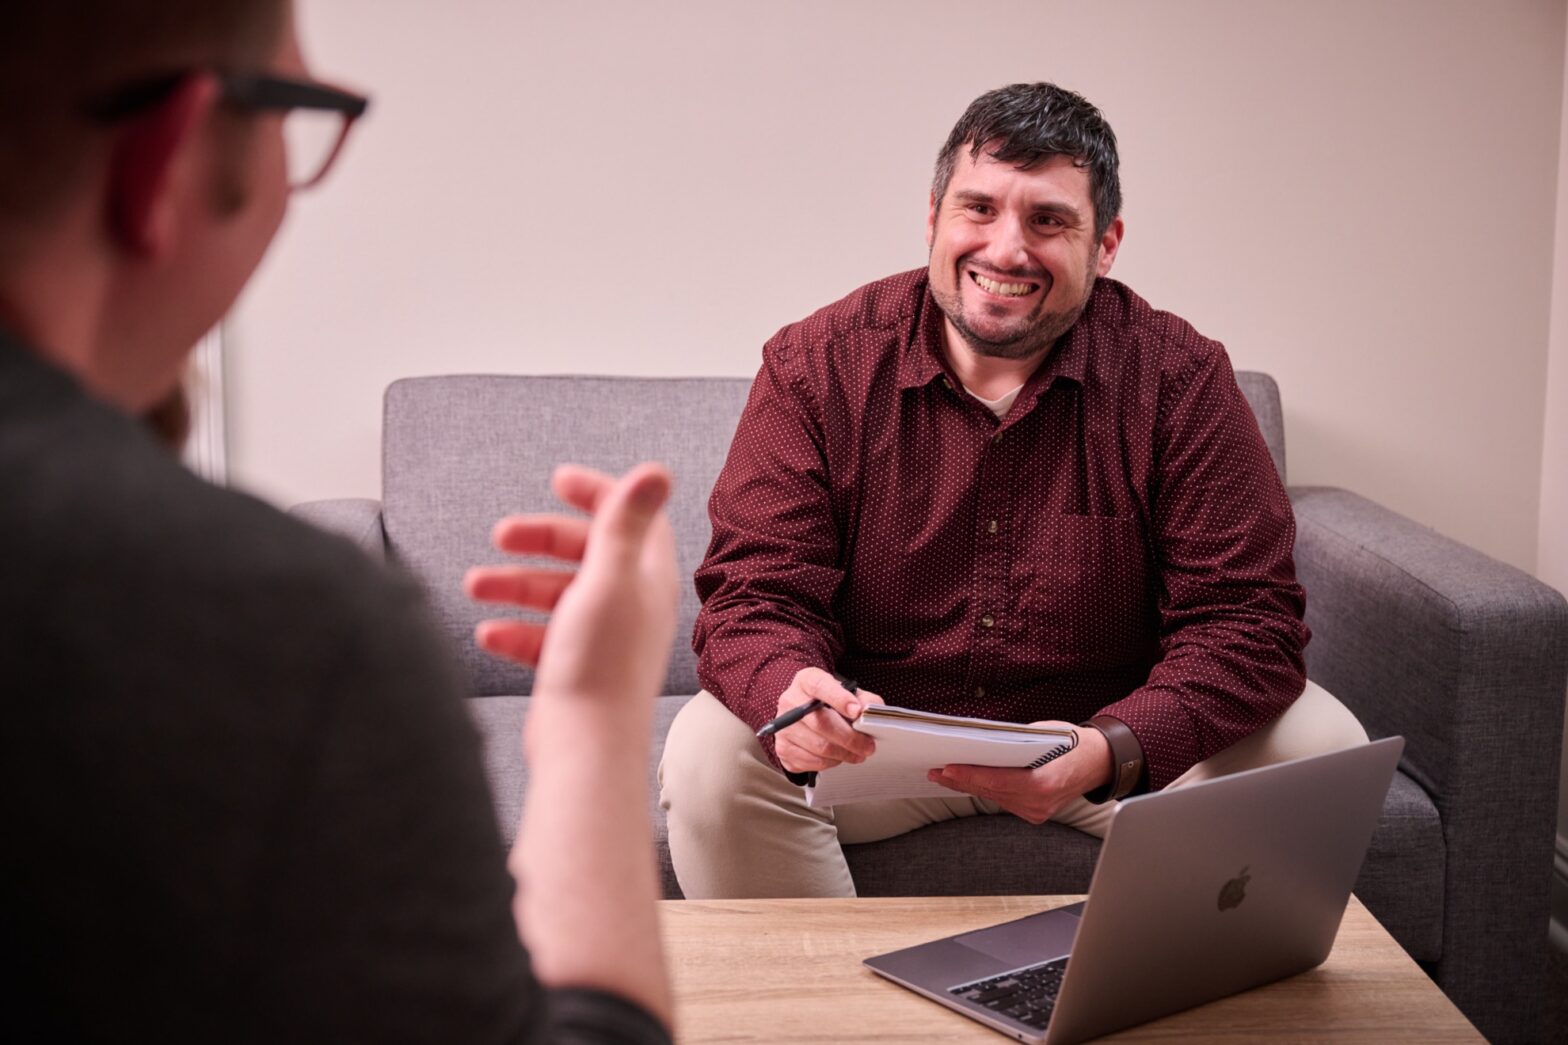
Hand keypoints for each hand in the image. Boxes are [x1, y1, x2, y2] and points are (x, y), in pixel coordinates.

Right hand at [466, 463, 677, 713]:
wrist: (585, 748)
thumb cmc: (600, 664)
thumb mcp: (608, 579)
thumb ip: (624, 524)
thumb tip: (657, 470)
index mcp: (646, 579)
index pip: (631, 518)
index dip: (598, 494)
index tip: (558, 482)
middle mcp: (629, 605)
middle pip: (584, 552)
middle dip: (540, 540)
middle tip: (500, 535)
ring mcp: (602, 638)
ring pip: (555, 595)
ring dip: (514, 585)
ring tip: (474, 585)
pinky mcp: (575, 668)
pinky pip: (541, 638)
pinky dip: (514, 630)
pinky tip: (488, 634)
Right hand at [772, 667, 884, 773]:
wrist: (805, 713)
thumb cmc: (829, 702)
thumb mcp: (848, 693)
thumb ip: (864, 699)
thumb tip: (870, 712)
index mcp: (806, 681)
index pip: (820, 686)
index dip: (839, 699)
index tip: (857, 712)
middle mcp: (790, 701)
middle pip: (820, 722)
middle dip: (849, 738)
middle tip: (868, 746)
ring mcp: (782, 726)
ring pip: (818, 746)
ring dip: (843, 754)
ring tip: (857, 753)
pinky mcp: (783, 748)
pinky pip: (810, 761)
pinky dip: (830, 763)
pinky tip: (838, 756)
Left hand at [927, 722, 1110, 823]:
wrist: (1099, 761)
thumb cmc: (1072, 743)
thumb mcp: (1043, 734)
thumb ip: (1013, 743)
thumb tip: (980, 743)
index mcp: (1043, 783)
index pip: (996, 780)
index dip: (968, 775)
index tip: (946, 769)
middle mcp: (1039, 803)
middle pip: (991, 791)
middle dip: (961, 781)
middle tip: (935, 772)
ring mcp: (1038, 812)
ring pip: (995, 798)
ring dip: (971, 787)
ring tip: (945, 776)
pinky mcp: (1036, 814)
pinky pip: (1005, 801)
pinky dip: (987, 791)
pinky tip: (970, 783)